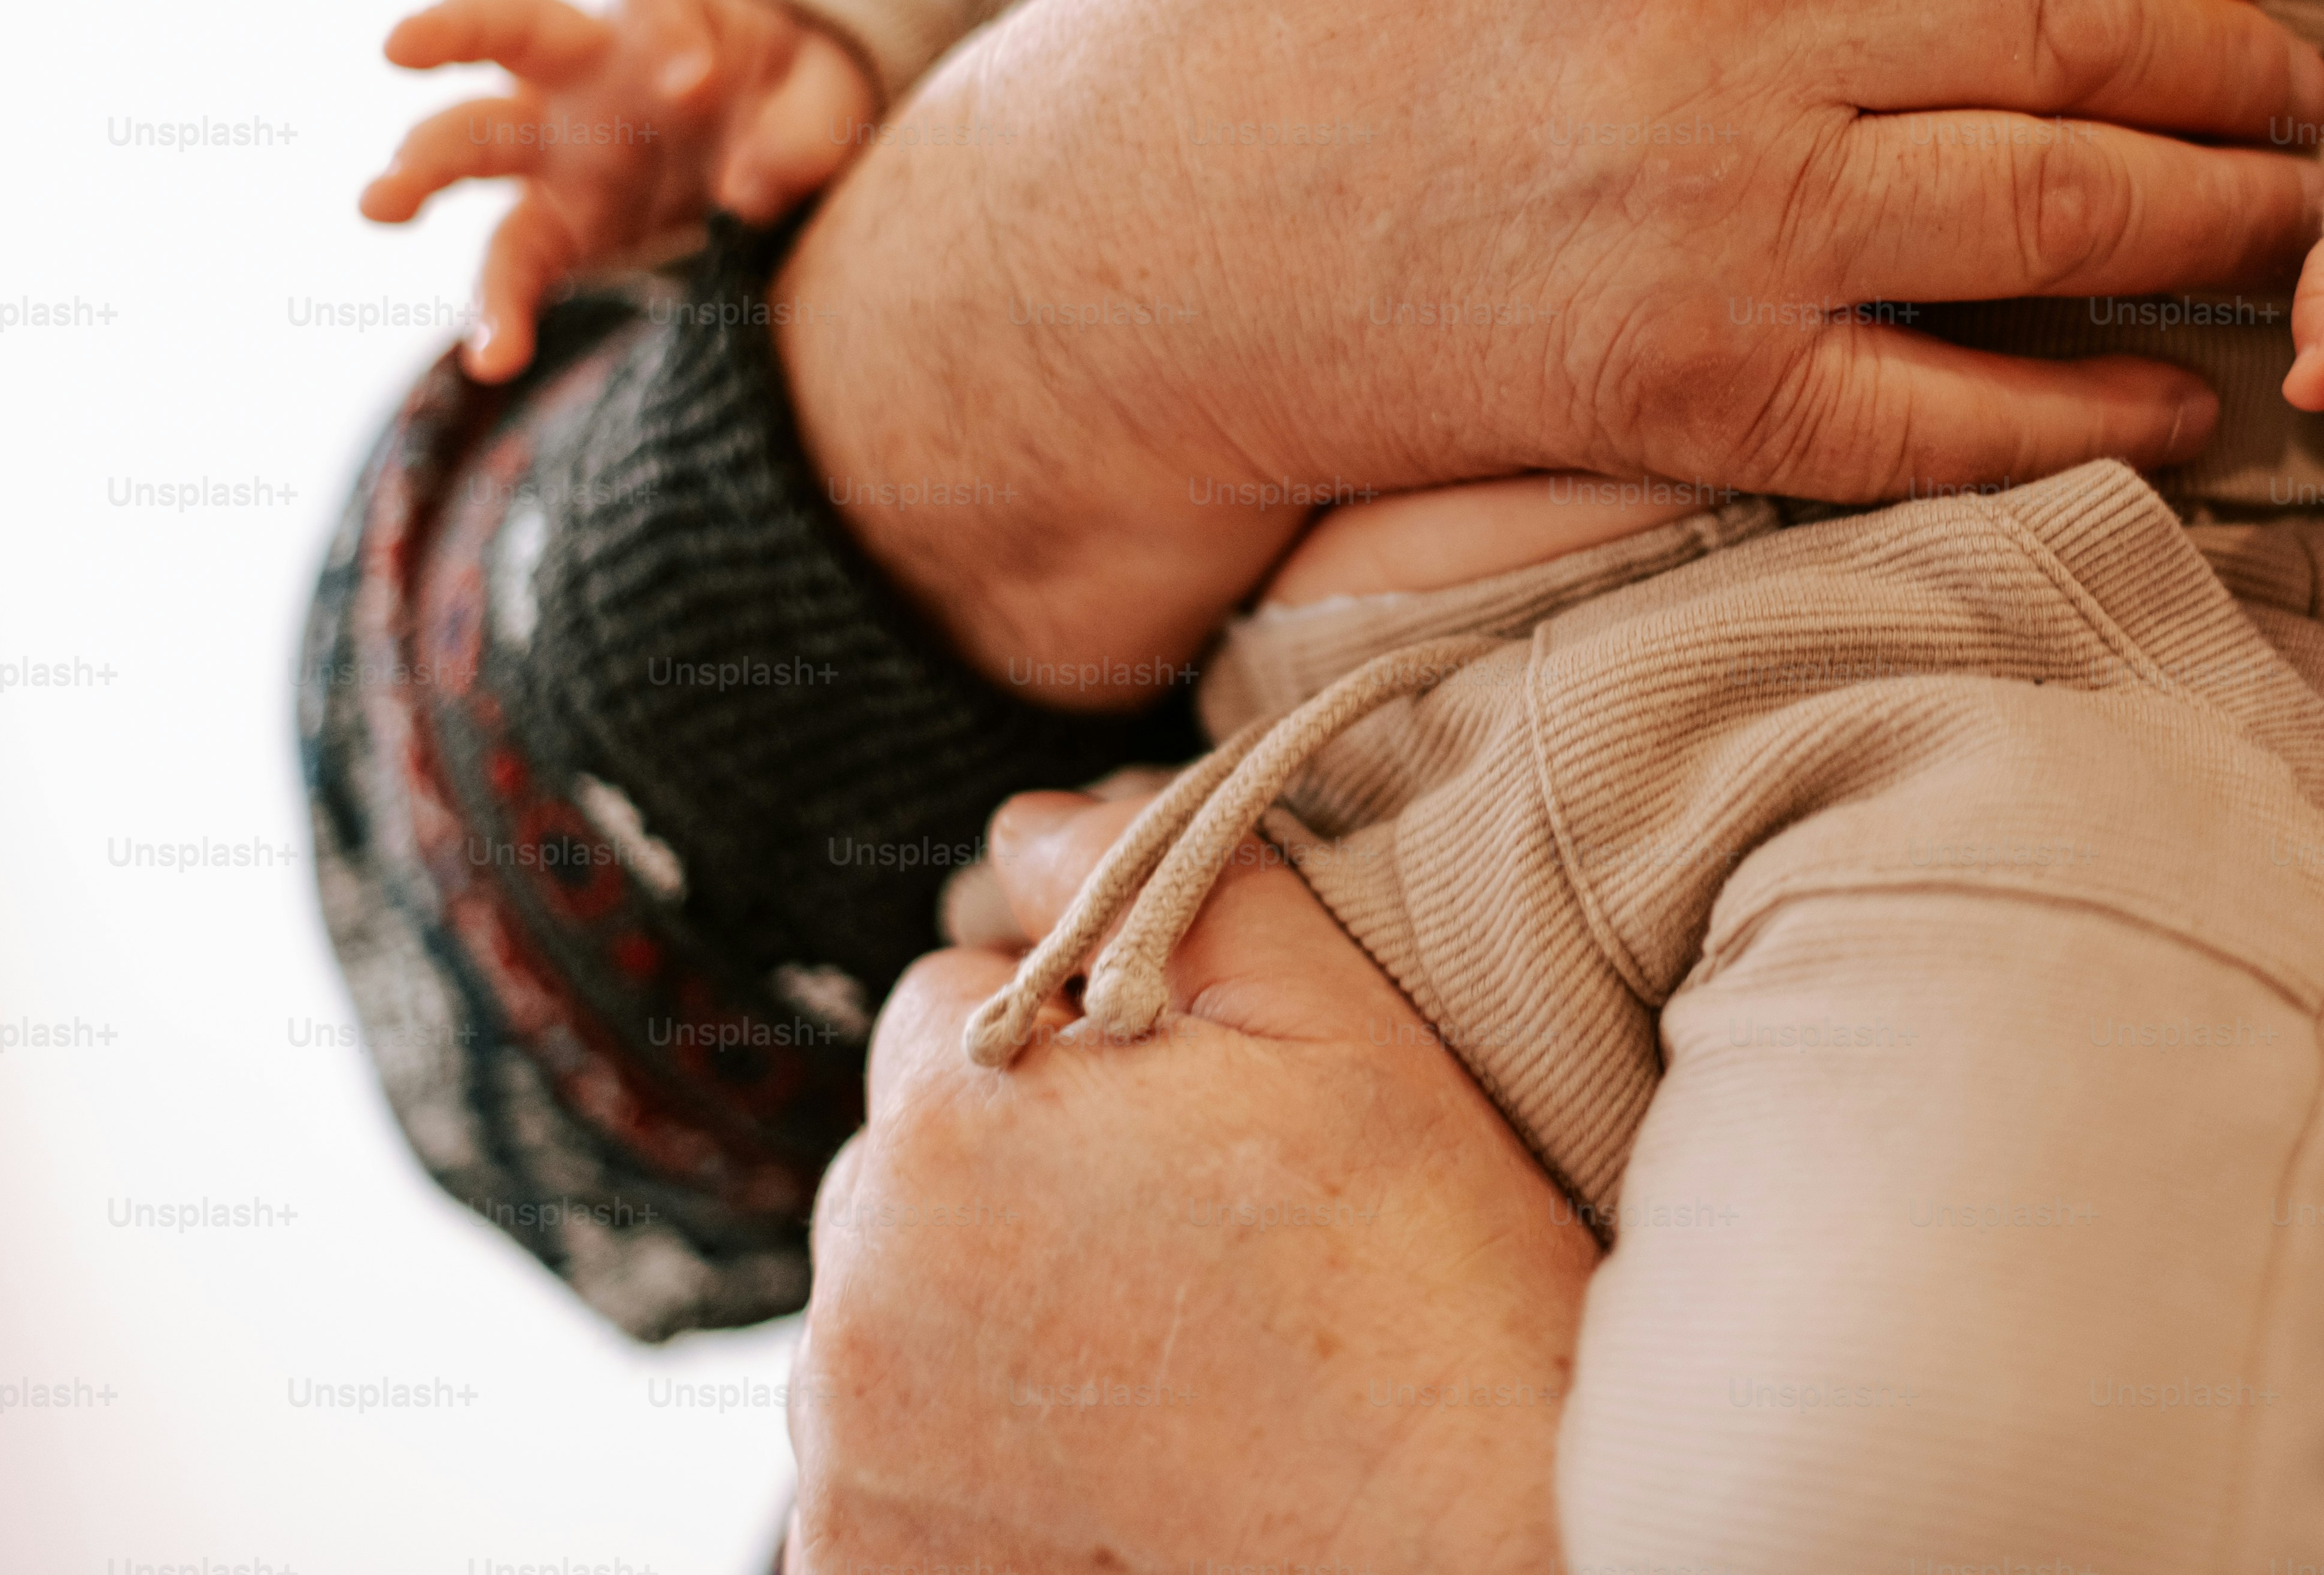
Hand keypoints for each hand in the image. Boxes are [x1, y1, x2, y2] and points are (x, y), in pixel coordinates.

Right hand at [360, 0, 877, 378]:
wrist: (780, 144)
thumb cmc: (794, 95)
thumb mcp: (828, 98)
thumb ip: (804, 130)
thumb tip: (750, 191)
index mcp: (660, 15)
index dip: (668, 26)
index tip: (693, 82)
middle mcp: (589, 70)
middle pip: (508, 29)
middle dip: (451, 30)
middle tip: (398, 44)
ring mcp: (561, 146)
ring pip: (475, 140)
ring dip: (421, 166)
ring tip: (377, 204)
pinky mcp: (561, 225)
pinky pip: (516, 263)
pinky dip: (500, 311)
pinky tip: (494, 359)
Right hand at [777, 0, 2323, 700]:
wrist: (1128, 239)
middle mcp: (1718, 9)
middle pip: (2070, 16)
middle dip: (2228, 53)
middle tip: (2301, 80)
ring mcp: (1717, 213)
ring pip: (2059, 205)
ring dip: (2217, 213)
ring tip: (2290, 210)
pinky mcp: (1694, 391)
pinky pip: (1954, 410)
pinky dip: (2094, 410)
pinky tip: (2180, 397)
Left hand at [791, 791, 1585, 1574]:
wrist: (1471, 1547)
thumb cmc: (1426, 1287)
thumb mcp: (1340, 1029)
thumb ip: (1171, 886)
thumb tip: (1027, 824)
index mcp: (958, 1120)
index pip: (949, 1004)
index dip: (1074, 1042)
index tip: (1181, 1121)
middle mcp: (862, 1292)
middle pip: (903, 1163)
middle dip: (1013, 1175)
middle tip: (1187, 1247)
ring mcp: (852, 1456)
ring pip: (887, 1311)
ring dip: (980, 1318)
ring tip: (1158, 1367)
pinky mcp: (862, 1569)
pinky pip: (881, 1467)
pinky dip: (963, 1461)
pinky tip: (1108, 1465)